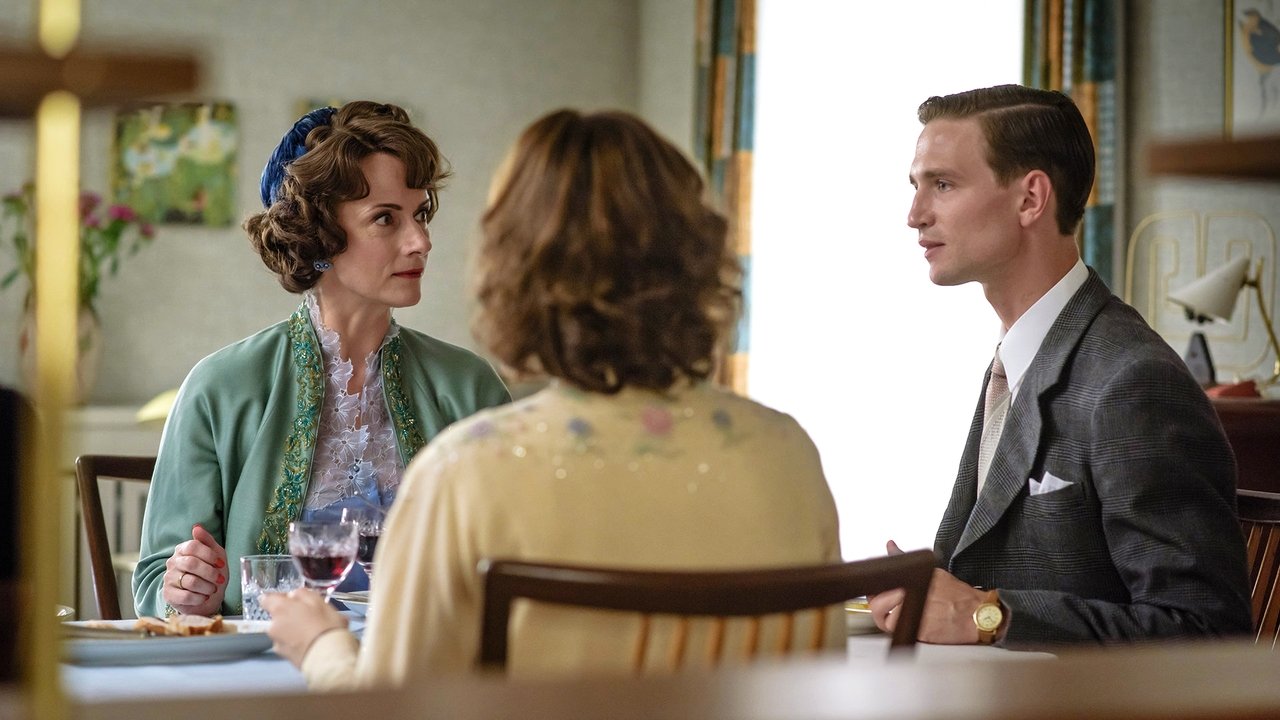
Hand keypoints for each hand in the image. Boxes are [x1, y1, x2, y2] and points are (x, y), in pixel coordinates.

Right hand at [162, 524, 227, 615]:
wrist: (206, 597)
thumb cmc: (211, 574)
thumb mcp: (215, 554)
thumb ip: (207, 541)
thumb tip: (196, 527)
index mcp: (183, 549)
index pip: (193, 546)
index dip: (210, 555)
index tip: (221, 564)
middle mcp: (173, 562)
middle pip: (191, 563)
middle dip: (210, 573)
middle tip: (219, 579)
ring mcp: (169, 578)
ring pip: (190, 581)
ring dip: (207, 587)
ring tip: (212, 589)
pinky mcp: (168, 594)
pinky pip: (186, 596)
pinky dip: (199, 598)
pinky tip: (203, 597)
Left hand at [262, 588, 347, 667]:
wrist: (328, 657)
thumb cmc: (325, 626)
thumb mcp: (319, 602)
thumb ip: (302, 594)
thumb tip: (293, 595)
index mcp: (280, 608)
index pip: (266, 599)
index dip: (278, 598)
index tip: (290, 600)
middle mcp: (273, 625)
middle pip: (278, 616)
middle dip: (290, 616)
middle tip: (309, 617)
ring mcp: (277, 643)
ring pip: (283, 631)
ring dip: (293, 630)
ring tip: (312, 633)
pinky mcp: (283, 657)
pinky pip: (288, 644)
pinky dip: (296, 643)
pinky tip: (311, 644)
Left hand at [867, 540, 988, 643]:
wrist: (977, 615)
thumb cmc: (958, 595)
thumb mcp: (931, 571)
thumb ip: (906, 558)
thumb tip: (891, 547)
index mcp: (912, 581)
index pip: (878, 584)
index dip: (874, 590)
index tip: (875, 591)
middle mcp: (912, 599)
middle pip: (877, 605)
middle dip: (877, 607)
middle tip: (883, 607)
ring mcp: (915, 617)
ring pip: (885, 622)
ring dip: (888, 620)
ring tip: (898, 617)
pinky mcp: (920, 634)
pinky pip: (900, 634)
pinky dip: (901, 630)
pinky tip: (911, 624)